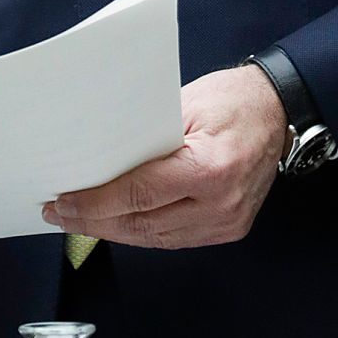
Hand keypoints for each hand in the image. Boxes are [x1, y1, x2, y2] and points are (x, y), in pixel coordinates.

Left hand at [42, 64, 286, 249]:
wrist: (279, 111)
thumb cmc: (232, 98)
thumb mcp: (186, 103)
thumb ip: (145, 135)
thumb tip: (98, 157)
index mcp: (210, 168)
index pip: (139, 194)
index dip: (95, 203)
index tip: (62, 203)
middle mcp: (220, 204)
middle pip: (143, 223)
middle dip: (95, 221)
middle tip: (59, 214)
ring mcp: (227, 222)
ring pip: (156, 238)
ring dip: (115, 231)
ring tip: (80, 221)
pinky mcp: (229, 229)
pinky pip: (175, 240)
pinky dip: (143, 232)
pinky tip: (119, 223)